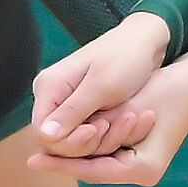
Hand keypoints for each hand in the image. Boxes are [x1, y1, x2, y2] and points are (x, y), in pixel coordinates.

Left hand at [29, 47, 187, 184]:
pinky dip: (90, 142)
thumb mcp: (121, 103)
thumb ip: (85, 122)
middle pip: (93, 169)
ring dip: (77, 150)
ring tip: (46, 146)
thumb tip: (47, 136)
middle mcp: (142, 174)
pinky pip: (108, 152)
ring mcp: (142, 165)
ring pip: (98, 161)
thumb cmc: (164, 87)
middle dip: (66, 159)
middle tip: (34, 155)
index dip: (60, 164)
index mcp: (141, 169)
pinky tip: (69, 136)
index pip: (90, 170)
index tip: (32, 160)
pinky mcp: (140, 153)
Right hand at [31, 11, 171, 146]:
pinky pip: (81, 133)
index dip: (68, 142)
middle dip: (83, 143)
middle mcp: (50, 96)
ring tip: (119, 123)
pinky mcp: (78, 108)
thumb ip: (72, 111)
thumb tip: (43, 135)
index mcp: (49, 86)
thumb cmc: (125, 59)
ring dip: (95, 141)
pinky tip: (119, 124)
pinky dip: (101, 135)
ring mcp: (63, 103)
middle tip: (110, 127)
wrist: (144, 43)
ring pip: (69, 140)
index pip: (42, 133)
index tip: (100, 130)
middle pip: (54, 140)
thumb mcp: (102, 86)